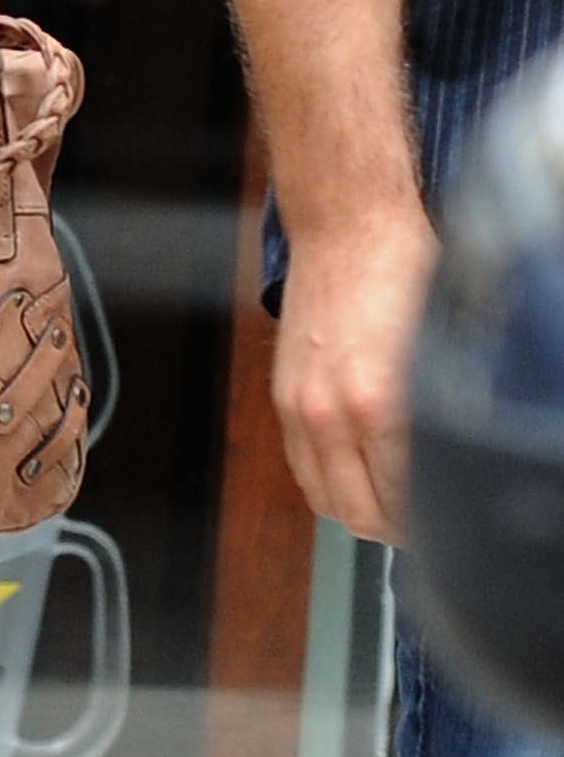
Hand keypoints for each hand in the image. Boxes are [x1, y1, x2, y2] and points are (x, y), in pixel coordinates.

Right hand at [271, 203, 439, 543]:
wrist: (345, 226)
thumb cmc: (401, 271)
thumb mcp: (447, 347)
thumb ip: (456, 412)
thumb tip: (475, 462)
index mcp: (379, 404)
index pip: (407, 504)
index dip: (437, 525)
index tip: (457, 524)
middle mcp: (330, 413)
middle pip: (361, 516)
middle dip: (400, 531)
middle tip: (433, 526)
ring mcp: (299, 405)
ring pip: (325, 500)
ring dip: (361, 511)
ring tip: (397, 506)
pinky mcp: (282, 395)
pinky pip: (302, 468)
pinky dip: (330, 483)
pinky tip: (361, 472)